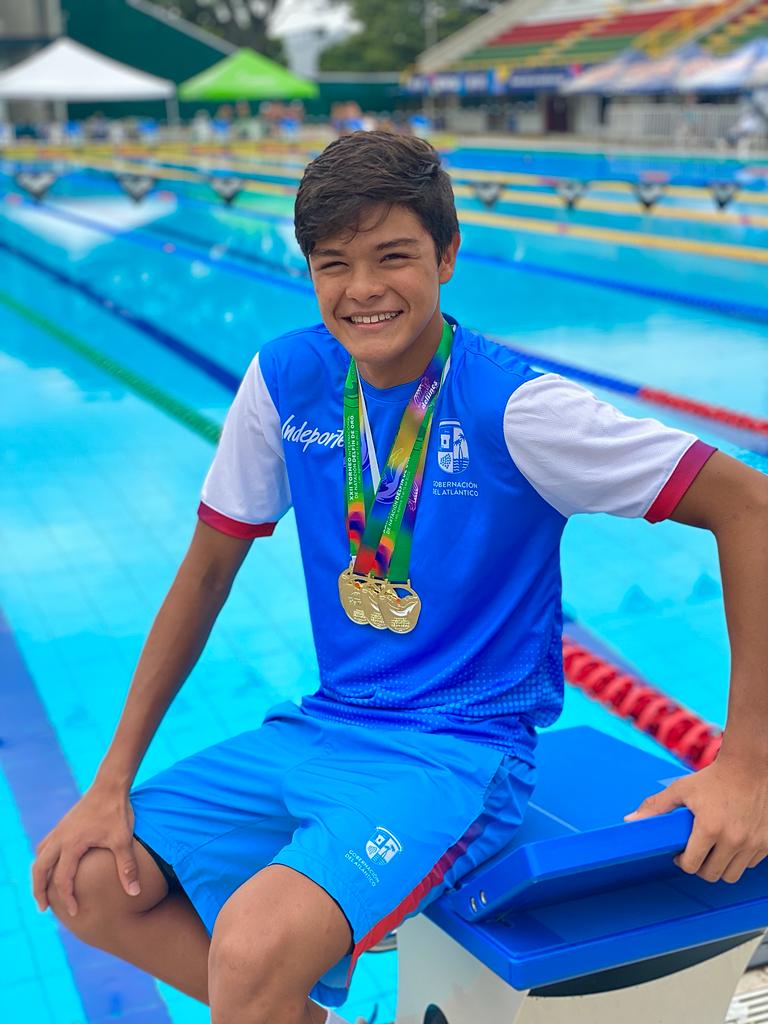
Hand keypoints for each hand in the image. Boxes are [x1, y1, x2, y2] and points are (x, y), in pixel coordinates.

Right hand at [31, 783, 140, 915]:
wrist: (111, 784)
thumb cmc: (117, 812)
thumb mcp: (123, 840)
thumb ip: (127, 867)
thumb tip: (134, 892)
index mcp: (71, 845)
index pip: (63, 879)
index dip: (67, 899)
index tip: (74, 912)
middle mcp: (60, 838)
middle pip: (39, 870)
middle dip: (39, 891)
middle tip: (43, 908)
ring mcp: (60, 830)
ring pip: (39, 856)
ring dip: (38, 875)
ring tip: (43, 890)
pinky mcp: (64, 824)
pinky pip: (45, 845)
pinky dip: (43, 859)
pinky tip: (52, 864)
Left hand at [623, 758, 767, 882]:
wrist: (751, 767)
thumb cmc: (714, 777)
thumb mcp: (681, 789)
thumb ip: (656, 806)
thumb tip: (630, 821)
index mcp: (710, 828)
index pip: (691, 866)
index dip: (682, 862)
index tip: (679, 854)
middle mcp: (734, 840)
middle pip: (712, 875)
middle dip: (699, 867)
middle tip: (695, 853)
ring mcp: (754, 843)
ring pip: (732, 874)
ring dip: (720, 866)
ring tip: (712, 850)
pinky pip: (750, 864)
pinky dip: (739, 859)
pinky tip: (731, 843)